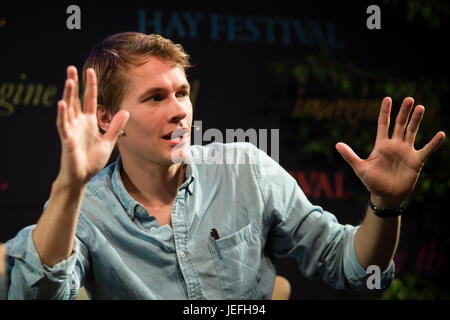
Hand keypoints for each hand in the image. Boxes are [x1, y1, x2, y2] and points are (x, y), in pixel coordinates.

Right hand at [56, 66, 128, 186]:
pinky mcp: (66, 139)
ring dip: (68, 95)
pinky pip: (63, 125)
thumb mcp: (108, 141)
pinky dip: (62, 114)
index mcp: (88, 122)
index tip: (90, 71)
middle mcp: (78, 123)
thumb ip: (116, 126)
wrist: (83, 176)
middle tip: (71, 67)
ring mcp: (71, 130)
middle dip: (74, 84)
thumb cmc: (92, 159)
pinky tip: (62, 103)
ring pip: (68, 108)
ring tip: (69, 80)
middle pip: (75, 99)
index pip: (89, 100)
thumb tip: (126, 111)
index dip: (90, 86)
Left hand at [336, 97, 444, 208]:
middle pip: (400, 124)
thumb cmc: (372, 183)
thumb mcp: (360, 168)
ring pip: (412, 132)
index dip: (385, 112)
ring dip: (416, 120)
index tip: (388, 98)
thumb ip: (350, 156)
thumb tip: (336, 145)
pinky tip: (440, 134)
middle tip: (409, 99)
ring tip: (421, 107)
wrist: (386, 196)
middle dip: (404, 112)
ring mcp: (406, 152)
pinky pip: (426, 150)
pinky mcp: (416, 161)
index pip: (384, 124)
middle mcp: (394, 145)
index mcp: (381, 145)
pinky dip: (433, 143)